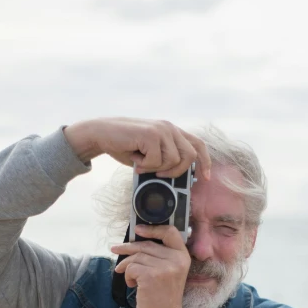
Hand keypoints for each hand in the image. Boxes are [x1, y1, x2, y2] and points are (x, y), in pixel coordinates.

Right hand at [63, 117, 210, 179]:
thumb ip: (165, 160)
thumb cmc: (125, 146)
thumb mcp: (150, 154)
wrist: (102, 134)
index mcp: (172, 131)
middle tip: (158, 174)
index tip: (204, 178)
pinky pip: (156, 160)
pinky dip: (144, 165)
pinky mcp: (151, 134)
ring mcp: (161, 130)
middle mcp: (170, 128)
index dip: (205, 162)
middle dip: (176, 172)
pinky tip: (135, 158)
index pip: (198, 145)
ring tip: (141, 162)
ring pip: (172, 161)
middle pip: (189, 157)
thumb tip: (179, 179)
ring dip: (155, 168)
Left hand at [110, 223, 189, 307]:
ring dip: (127, 266)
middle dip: (128, 247)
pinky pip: (131, 267)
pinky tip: (132, 286)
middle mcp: (176, 259)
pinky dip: (127, 276)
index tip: (138, 229)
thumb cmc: (162, 299)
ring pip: (136, 256)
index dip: (152, 228)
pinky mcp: (151, 275)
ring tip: (128, 277)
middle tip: (115, 249)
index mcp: (183, 257)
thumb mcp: (169, 274)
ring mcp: (164, 267)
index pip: (170, 232)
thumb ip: (160, 257)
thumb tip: (136, 243)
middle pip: (147, 244)